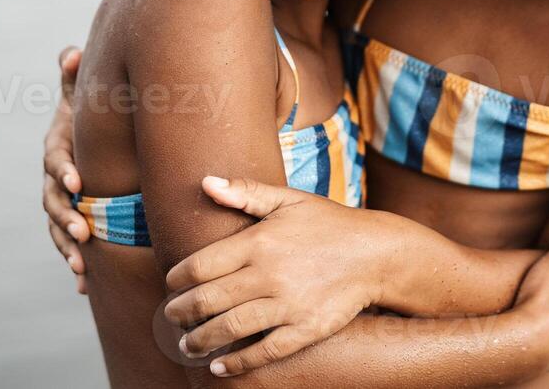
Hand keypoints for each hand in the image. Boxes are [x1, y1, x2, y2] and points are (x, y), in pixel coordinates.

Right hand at [42, 46, 88, 292]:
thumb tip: (71, 53)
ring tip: (81, 266)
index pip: (55, 162)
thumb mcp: (80, 95)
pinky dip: (76, 264)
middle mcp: (54, 179)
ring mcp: (60, 202)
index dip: (64, 171)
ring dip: (67, 247)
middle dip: (65, 218)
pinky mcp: (72, 219)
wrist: (92, 138)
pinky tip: (87, 287)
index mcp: (56, 149)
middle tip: (81, 232)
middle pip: (53, 202)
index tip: (78, 183)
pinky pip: (69, 245)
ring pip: (57, 228)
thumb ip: (74, 77)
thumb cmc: (88, 114)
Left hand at [163, 176, 387, 374]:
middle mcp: (268, 275)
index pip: (199, 266)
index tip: (172, 286)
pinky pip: (262, 351)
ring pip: (227, 329)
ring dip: (199, 341)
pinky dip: (236, 363)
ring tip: (188, 344)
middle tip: (172, 318)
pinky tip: (220, 366)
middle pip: (206, 301)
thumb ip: (246, 192)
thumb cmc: (329, 224)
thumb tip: (205, 182)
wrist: (376, 253)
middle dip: (179, 314)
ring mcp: (287, 305)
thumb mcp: (289, 200)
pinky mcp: (304, 329)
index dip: (176, 280)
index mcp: (259, 242)